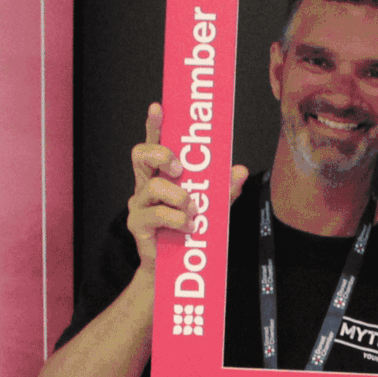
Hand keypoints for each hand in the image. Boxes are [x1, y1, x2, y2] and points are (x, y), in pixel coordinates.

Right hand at [126, 105, 247, 262]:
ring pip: (155, 187)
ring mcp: (138, 204)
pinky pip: (159, 215)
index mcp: (161, 175)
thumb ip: (224, 189)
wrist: (175, 270)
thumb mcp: (212, 208)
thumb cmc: (189, 233)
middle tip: (180, 168)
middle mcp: (145, 185)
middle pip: (140, 154)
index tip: (158, 106)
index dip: (154, 124)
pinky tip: (188, 228)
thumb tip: (240, 169)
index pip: (155, 142)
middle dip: (162, 155)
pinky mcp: (137, 224)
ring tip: (193, 212)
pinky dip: (179, 220)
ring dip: (180, 198)